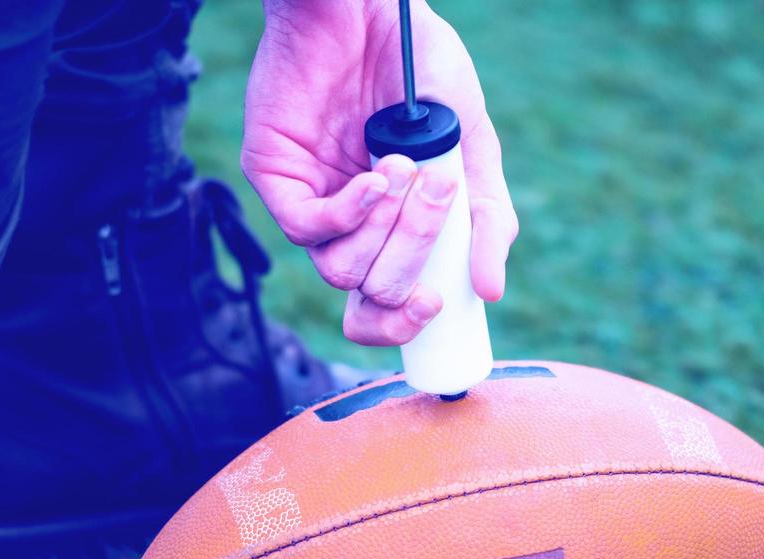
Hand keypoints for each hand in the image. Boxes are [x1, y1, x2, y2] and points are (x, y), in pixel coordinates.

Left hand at [243, 0, 516, 346]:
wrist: (374, 6)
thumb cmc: (420, 68)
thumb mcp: (470, 145)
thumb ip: (485, 217)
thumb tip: (489, 291)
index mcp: (389, 228)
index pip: (385, 307)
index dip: (406, 323)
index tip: (439, 306)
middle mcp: (346, 223)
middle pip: (370, 291)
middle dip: (413, 254)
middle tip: (440, 196)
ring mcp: (308, 199)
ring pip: (340, 269)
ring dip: (385, 231)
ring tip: (408, 170)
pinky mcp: (274, 174)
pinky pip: (306, 228)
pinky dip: (350, 212)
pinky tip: (377, 177)